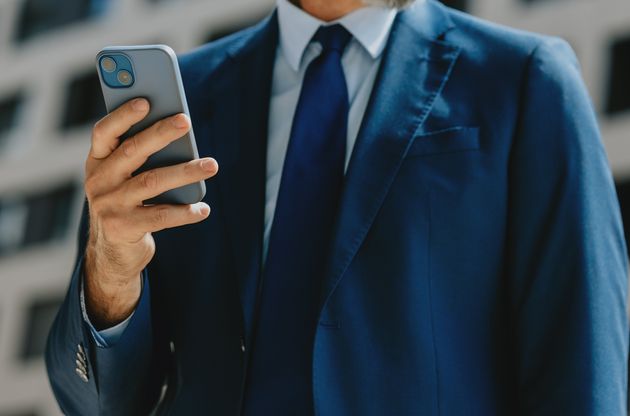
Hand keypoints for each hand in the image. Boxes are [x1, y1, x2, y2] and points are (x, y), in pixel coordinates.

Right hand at [83, 98, 217, 328]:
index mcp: (97, 162)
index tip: (145, 101)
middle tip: (186, 121)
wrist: (113, 251)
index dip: (123, 116)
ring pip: (152, 182)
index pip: (104, 132)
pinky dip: (185, 212)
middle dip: (160, 134)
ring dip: (185, 171)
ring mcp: (109, 206)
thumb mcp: (125, 178)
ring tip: (212, 165)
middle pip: (132, 152)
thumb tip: (178, 131)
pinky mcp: (124, 228)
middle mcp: (99, 181)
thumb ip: (140, 156)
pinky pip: (161, 216)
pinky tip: (203, 208)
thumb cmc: (127, 202)